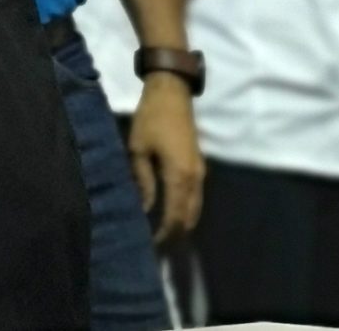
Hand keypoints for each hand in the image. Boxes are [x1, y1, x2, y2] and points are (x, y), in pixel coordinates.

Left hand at [128, 73, 203, 243]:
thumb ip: (143, 180)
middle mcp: (195, 179)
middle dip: (175, 233)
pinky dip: (185, 209)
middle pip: (189, 217)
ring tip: (162, 231)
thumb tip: (145, 208)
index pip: (176, 216)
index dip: (165, 233)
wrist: (172, 94)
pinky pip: (195, 197)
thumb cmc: (151, 118)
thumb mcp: (138, 148)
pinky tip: (170, 211)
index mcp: (180, 176)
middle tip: (157, 243)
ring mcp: (200, 173)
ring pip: (195, 208)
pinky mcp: (198, 166)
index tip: (152, 244)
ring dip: (182, 222)